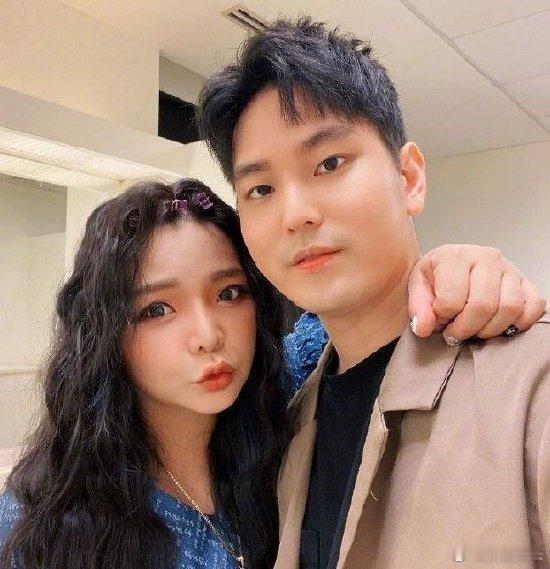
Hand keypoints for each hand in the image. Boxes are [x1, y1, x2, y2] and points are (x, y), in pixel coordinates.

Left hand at [408, 245, 545, 341]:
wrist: (449, 264)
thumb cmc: (435, 276)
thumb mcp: (417, 288)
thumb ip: (418, 309)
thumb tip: (424, 328)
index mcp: (456, 256)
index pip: (452, 300)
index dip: (443, 319)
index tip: (438, 320)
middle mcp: (486, 257)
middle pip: (483, 306)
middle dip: (466, 328)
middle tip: (455, 333)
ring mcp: (509, 268)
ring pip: (510, 308)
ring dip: (490, 329)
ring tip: (474, 329)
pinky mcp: (525, 281)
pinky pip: (534, 305)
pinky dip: (520, 322)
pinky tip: (500, 326)